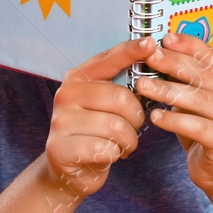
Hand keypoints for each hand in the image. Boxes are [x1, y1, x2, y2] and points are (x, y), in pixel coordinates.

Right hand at [44, 37, 150, 198]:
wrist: (70, 170)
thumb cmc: (97, 133)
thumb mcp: (107, 105)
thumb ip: (123, 85)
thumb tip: (153, 62)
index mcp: (78, 77)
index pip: (109, 58)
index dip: (132, 51)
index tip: (151, 43)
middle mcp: (66, 94)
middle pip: (120, 98)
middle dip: (136, 117)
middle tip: (133, 128)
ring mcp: (60, 121)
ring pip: (116, 126)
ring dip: (128, 140)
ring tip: (122, 144)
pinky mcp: (59, 148)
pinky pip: (104, 149)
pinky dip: (115, 154)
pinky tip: (109, 155)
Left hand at [137, 32, 212, 194]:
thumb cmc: (208, 132)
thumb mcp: (200, 101)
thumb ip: (190, 80)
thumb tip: (161, 52)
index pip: (212, 56)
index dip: (188, 45)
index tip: (164, 39)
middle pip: (204, 75)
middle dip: (173, 64)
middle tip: (149, 58)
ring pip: (198, 99)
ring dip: (167, 90)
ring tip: (143, 86)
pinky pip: (196, 126)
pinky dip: (173, 120)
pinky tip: (155, 116)